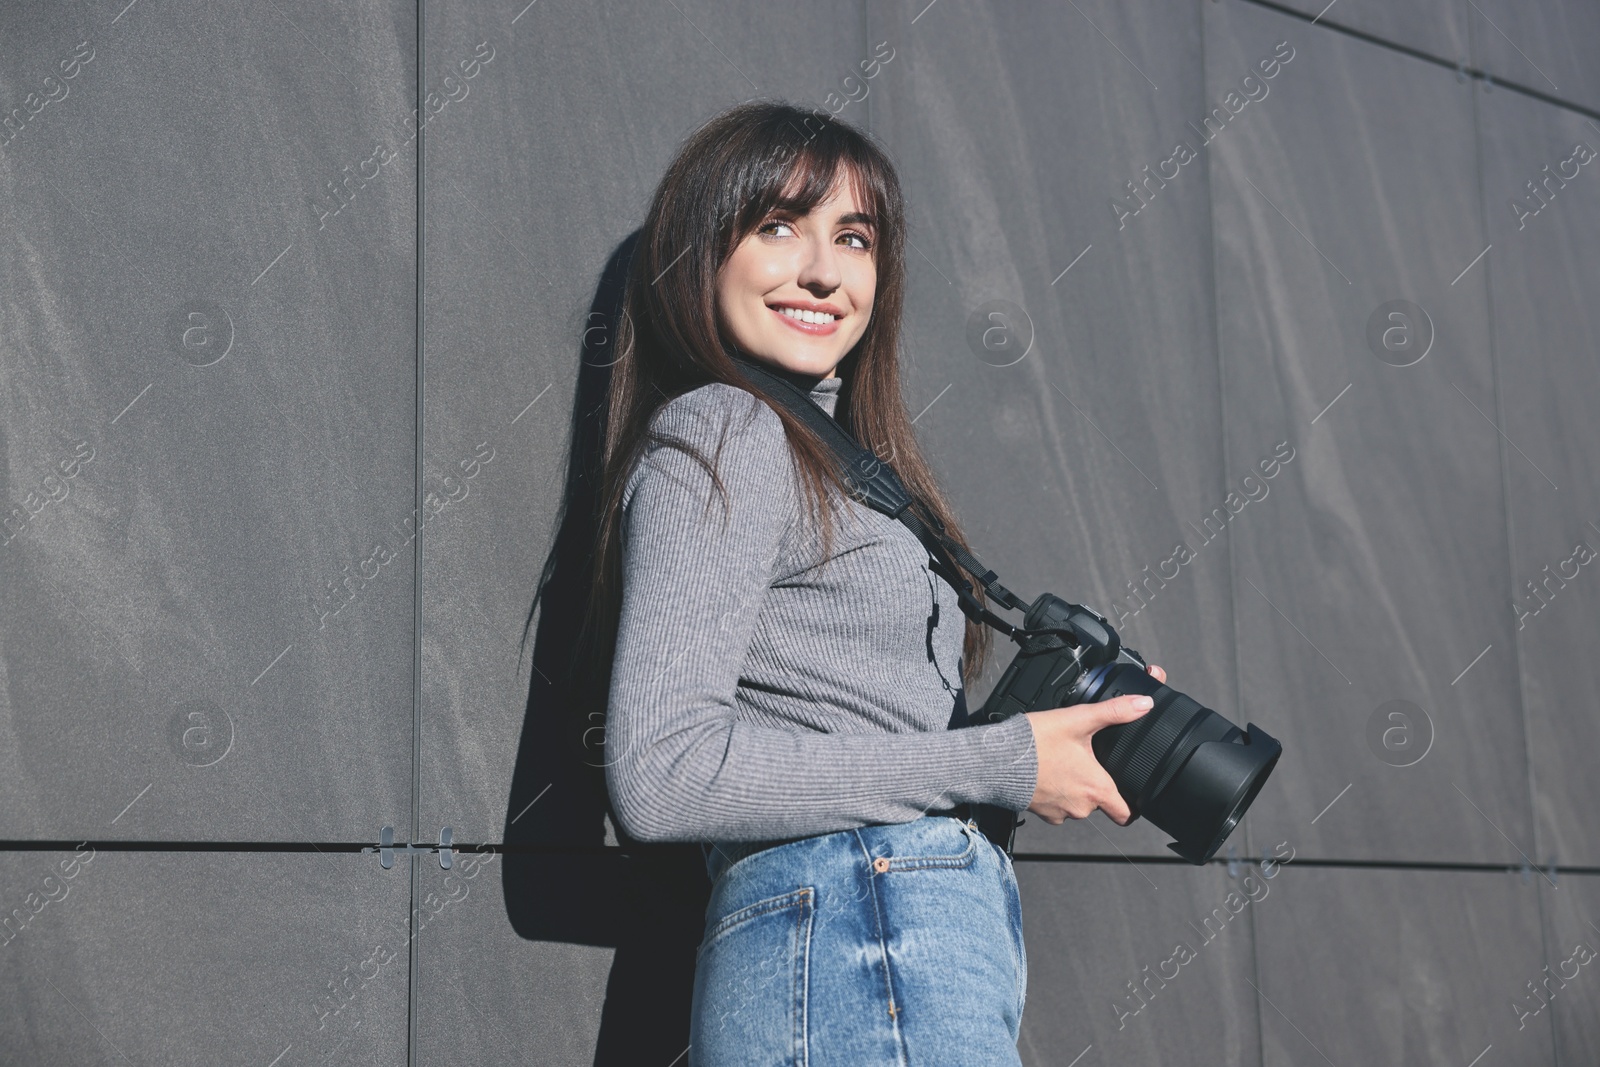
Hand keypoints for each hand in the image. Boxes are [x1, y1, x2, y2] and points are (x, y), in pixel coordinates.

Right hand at [1022, 661, 1165, 825]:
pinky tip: (1047, 774)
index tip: (1130, 797)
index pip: (1126, 814)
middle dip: (1094, 784)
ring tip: (1062, 764)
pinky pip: (1056, 807)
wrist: (996, 759)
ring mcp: (1060, 813)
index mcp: (1097, 788)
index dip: (1132, 806)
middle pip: (1100, 802)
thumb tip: (1144, 704)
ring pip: (1077, 803)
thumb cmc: (1035, 743)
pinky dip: (1055, 793)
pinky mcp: (1042, 813)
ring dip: (1074, 788)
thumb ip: (1114, 711)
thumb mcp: (1078, 719)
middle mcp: (1082, 807)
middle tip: (1084, 761)